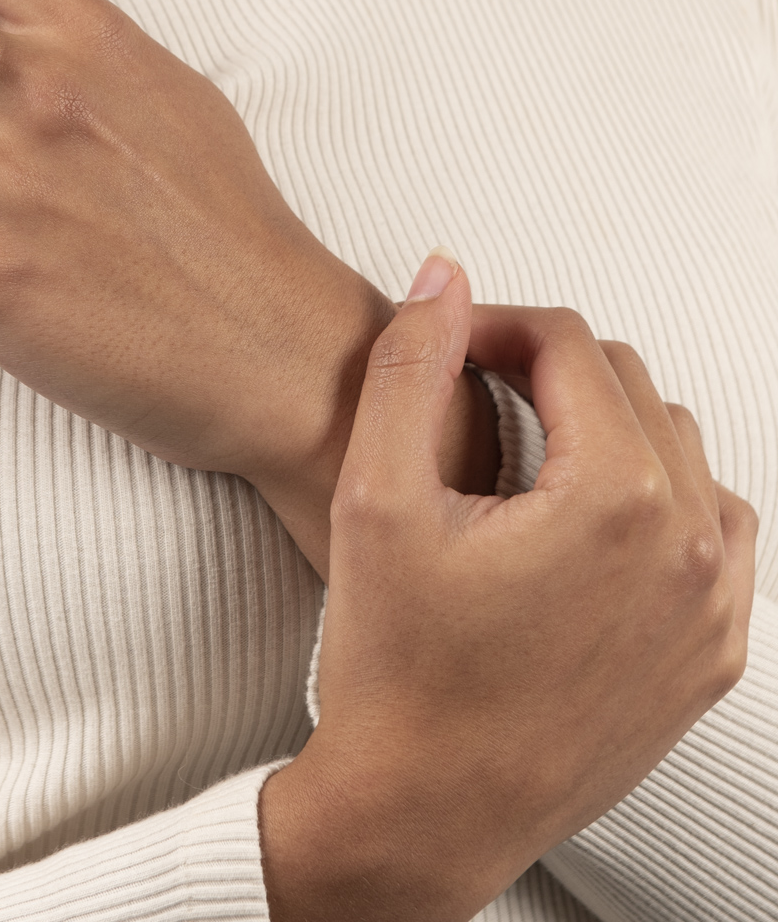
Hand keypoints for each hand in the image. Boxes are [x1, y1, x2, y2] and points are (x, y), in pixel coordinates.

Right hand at [259, 250, 757, 920]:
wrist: (419, 811)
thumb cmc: (393, 668)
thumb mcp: (374, 498)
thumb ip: (409, 367)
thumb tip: (445, 275)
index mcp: (617, 500)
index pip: (571, 347)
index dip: (497, 327)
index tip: (449, 346)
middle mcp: (691, 549)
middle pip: (630, 389)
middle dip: (547, 373)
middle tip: (471, 393)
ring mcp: (712, 611)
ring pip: (678, 454)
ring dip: (605, 429)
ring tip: (526, 455)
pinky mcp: (708, 659)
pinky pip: (710, 533)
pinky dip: (654, 501)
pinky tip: (586, 521)